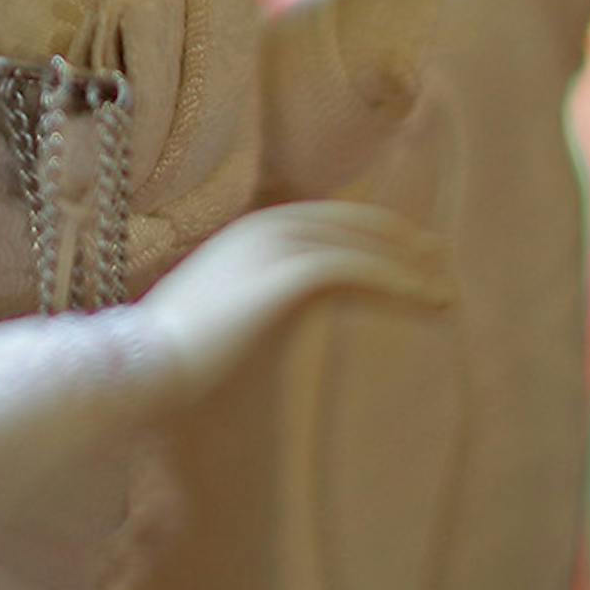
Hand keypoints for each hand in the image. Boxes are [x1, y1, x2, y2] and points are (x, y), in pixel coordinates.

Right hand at [140, 201, 453, 398]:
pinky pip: (354, 269)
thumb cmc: (175, 359)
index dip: (364, 232)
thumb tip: (272, 321)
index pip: (317, 222)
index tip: (405, 249)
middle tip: (441, 257)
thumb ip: (252, 310)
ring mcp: (270, 248)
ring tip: (445, 288)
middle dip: (393, 238)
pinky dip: (397, 283)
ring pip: (355, 243)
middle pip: (342, 223)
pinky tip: (428, 302)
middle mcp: (258, 231)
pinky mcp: (284, 275)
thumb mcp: (223, 323)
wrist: (143, 367)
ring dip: (405, 263)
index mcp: (243, 237)